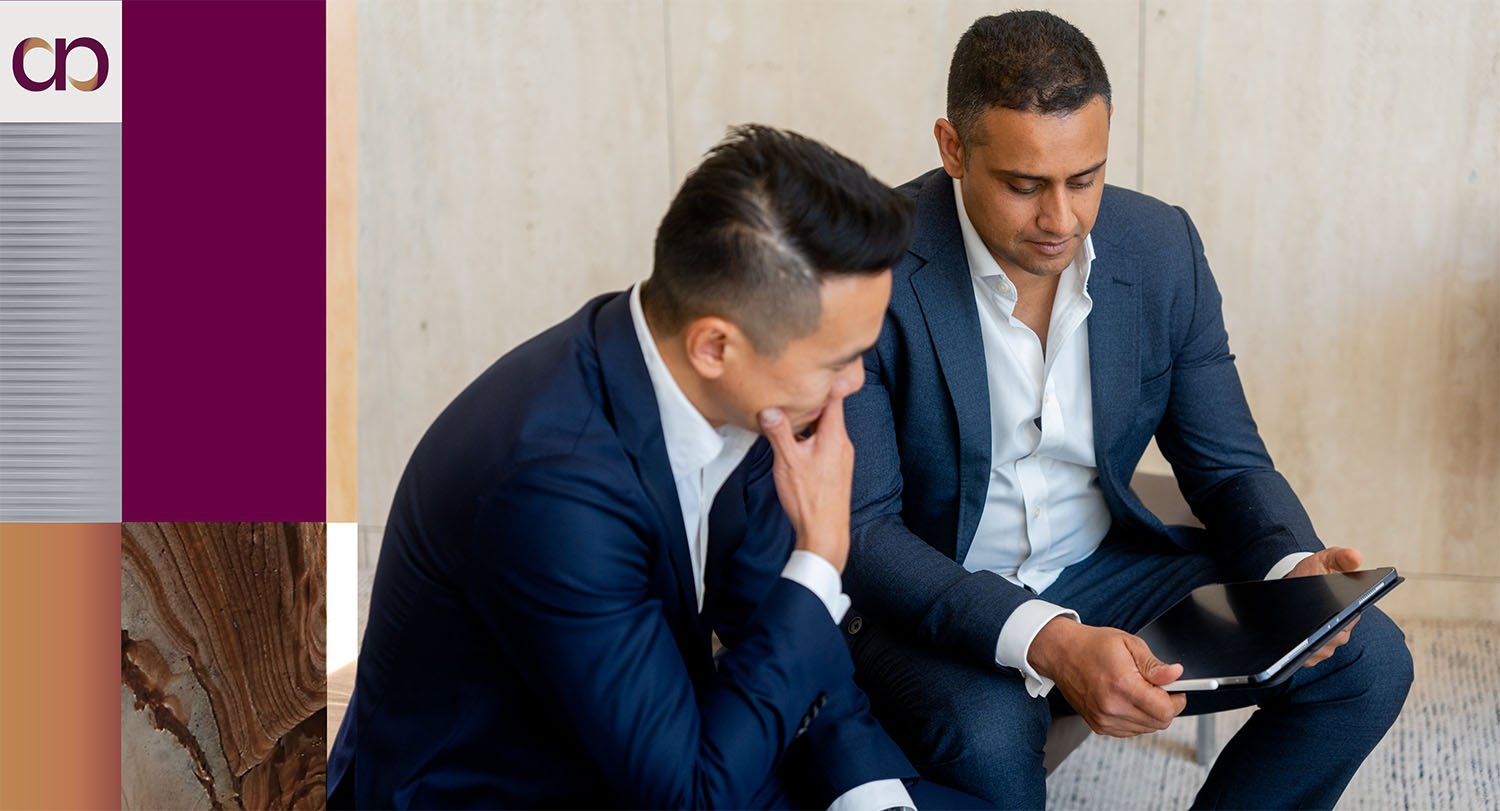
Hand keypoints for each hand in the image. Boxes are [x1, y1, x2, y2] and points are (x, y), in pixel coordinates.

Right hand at [758, 382, 856, 572]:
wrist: (825, 533)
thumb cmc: (809, 499)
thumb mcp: (788, 461)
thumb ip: (779, 432)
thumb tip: (769, 408)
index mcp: (835, 435)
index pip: (835, 397)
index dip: (824, 380)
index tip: (811, 367)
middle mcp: (842, 442)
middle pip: (828, 411)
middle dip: (809, 400)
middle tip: (790, 388)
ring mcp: (840, 456)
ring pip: (824, 428)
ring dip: (808, 421)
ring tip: (788, 413)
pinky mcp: (836, 468)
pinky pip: (824, 442)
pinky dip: (810, 436)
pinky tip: (794, 442)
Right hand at [1029, 617, 1186, 736]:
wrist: (1061, 653)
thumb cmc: (1092, 645)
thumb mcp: (1129, 644)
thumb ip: (1154, 664)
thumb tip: (1176, 674)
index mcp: (1122, 685)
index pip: (1165, 711)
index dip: (1176, 700)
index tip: (1176, 690)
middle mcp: (1112, 707)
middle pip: (1159, 723)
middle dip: (1164, 706)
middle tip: (1156, 687)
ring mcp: (1104, 719)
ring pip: (1146, 729)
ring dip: (1149, 713)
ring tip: (1137, 691)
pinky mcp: (1099, 726)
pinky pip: (1130, 731)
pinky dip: (1135, 718)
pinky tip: (1126, 700)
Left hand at [1285, 547, 1364, 666]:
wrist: (1292, 587)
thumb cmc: (1312, 574)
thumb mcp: (1325, 561)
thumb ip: (1340, 557)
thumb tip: (1355, 557)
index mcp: (1351, 610)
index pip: (1351, 619)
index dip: (1342, 620)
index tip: (1332, 618)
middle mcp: (1342, 631)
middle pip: (1336, 638)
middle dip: (1323, 634)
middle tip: (1308, 631)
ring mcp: (1327, 645)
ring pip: (1322, 651)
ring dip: (1310, 646)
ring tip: (1295, 639)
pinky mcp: (1311, 655)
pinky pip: (1307, 659)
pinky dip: (1299, 656)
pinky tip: (1288, 648)